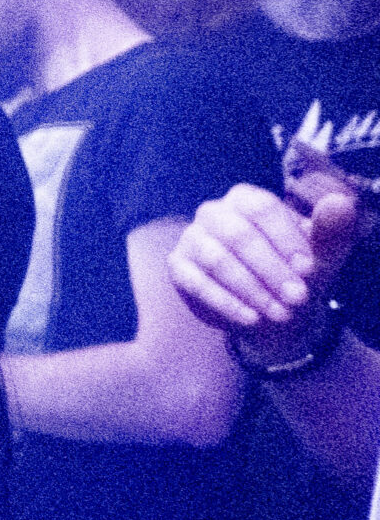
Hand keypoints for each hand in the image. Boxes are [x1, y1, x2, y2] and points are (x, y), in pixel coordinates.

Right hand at [170, 182, 362, 358]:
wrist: (272, 310)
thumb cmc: (295, 274)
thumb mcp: (320, 256)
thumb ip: (331, 231)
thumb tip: (341, 202)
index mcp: (247, 199)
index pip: (262, 209)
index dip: (285, 239)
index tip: (308, 269)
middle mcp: (214, 212)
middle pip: (238, 236)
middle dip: (270, 270)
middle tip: (298, 298)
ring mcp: (191, 238)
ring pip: (216, 260)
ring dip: (251, 290)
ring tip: (279, 314)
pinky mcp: (178, 267)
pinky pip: (196, 283)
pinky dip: (225, 303)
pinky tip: (250, 319)